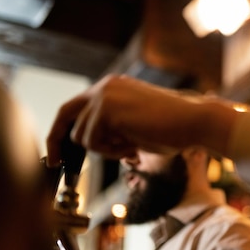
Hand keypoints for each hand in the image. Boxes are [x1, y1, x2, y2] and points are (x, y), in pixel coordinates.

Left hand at [46, 75, 234, 164]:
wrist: (193, 122)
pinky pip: (93, 142)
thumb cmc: (172, 127)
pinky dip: (111, 152)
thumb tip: (90, 144)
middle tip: (56, 162)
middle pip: (65, 113)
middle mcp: (105, 86)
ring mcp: (104, 96)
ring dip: (104, 150)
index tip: (60, 150)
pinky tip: (134, 146)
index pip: (77, 107)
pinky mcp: (107, 110)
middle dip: (57, 140)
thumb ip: (112, 128)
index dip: (65, 129)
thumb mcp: (134, 125)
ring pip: (82, 135)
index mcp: (113, 87)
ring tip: (131, 147)